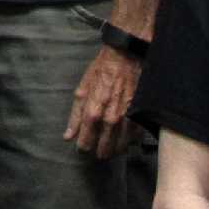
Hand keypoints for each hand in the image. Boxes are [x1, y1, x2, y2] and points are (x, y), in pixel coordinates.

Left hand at [64, 45, 140, 159]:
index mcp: (93, 113)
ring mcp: (127, 119)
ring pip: (120, 147)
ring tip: (109, 148)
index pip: (86, 142)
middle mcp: (111, 119)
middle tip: (96, 149)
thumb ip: (75, 116)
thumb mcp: (82, 90)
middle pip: (104, 149)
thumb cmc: (101, 71)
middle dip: (99, 150)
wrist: (124, 58)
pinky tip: (123, 139)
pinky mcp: (140, 116)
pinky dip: (128, 141)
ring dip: (113, 149)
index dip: (83, 147)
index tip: (82, 146)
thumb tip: (68, 136)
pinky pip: (134, 138)